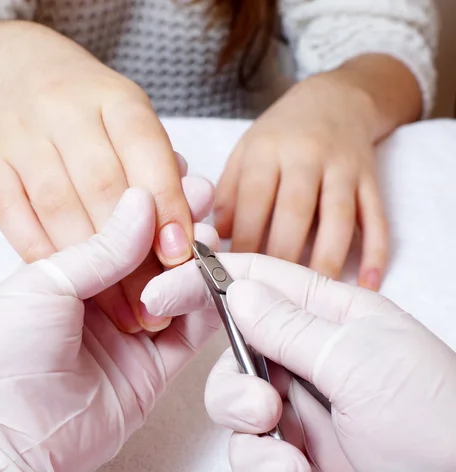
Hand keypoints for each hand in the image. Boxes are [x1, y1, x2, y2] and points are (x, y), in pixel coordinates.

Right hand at [0, 20, 196, 331]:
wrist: (6, 67)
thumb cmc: (84, 106)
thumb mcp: (127, 118)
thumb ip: (157, 165)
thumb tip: (191, 220)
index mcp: (115, 97)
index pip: (147, 153)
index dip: (167, 205)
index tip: (181, 256)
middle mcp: (65, 110)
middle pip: (104, 187)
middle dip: (131, 252)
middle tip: (155, 302)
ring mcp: (20, 135)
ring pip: (58, 206)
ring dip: (90, 267)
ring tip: (120, 312)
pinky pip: (12, 216)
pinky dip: (41, 254)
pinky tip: (68, 285)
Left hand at [0, 188, 220, 471]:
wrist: (0, 436)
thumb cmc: (1, 354)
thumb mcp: (46, 282)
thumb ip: (102, 247)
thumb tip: (141, 198)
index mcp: (67, 273)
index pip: (116, 228)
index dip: (145, 201)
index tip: (171, 170)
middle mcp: (100, 301)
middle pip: (151, 255)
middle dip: (177, 222)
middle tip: (200, 193)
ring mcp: (128, 335)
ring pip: (175, 289)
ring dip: (196, 259)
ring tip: (210, 228)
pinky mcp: (151, 371)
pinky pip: (189, 333)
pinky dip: (204, 306)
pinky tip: (214, 277)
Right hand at [142, 254, 455, 470]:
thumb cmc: (436, 418)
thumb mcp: (360, 360)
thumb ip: (290, 326)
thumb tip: (236, 291)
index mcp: (330, 316)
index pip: (257, 281)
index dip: (207, 279)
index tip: (162, 290)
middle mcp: (308, 355)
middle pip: (234, 345)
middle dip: (232, 376)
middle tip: (259, 402)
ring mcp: (299, 404)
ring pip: (233, 398)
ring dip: (246, 421)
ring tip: (284, 445)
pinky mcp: (292, 449)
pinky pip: (249, 447)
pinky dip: (264, 462)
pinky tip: (297, 470)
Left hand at [215, 72, 387, 289]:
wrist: (336, 97)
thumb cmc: (281, 132)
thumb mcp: (246, 150)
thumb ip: (230, 190)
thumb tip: (219, 236)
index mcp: (268, 149)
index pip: (255, 198)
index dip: (245, 238)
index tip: (236, 272)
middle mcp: (307, 155)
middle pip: (296, 209)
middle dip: (283, 254)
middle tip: (273, 293)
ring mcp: (344, 167)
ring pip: (338, 217)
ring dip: (327, 258)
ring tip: (314, 295)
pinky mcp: (371, 179)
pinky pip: (376, 217)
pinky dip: (375, 251)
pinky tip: (367, 283)